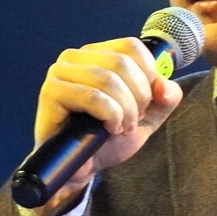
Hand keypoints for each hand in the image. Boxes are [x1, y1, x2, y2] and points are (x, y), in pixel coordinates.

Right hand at [32, 37, 184, 215]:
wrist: (82, 168)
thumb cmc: (107, 138)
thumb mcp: (147, 116)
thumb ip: (165, 98)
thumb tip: (165, 85)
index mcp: (97, 54)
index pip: (132, 47)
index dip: (148, 75)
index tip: (146, 102)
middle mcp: (75, 57)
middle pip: (122, 62)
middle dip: (138, 96)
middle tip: (134, 119)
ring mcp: (60, 73)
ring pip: (108, 80)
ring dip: (125, 110)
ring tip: (121, 127)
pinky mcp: (51, 92)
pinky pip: (93, 97)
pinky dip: (110, 116)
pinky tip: (108, 129)